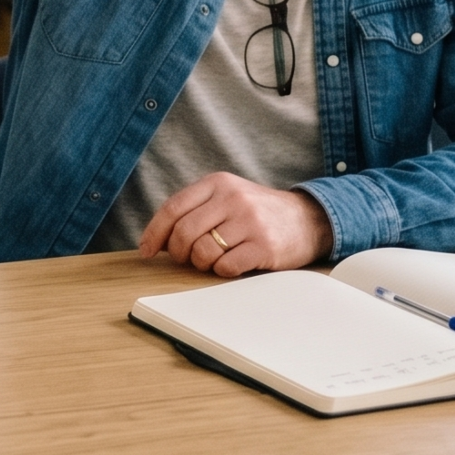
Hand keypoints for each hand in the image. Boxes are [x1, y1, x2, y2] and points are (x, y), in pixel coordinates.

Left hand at [139, 172, 334, 276]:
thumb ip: (195, 210)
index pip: (173, 207)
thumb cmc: (257, 212)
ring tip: (212, 260)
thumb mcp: (227, 197)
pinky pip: (226, 266)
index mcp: (217, 183)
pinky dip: (221, 271)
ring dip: (201, 263)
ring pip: (203, 252)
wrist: (307, 219)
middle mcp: (233, 198)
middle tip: (186, 259)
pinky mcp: (264, 246)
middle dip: (178, 252)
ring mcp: (250, 222)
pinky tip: (231, 264)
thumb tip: (156, 240)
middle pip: (184, 232)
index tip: (147, 251)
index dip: (155, 232)